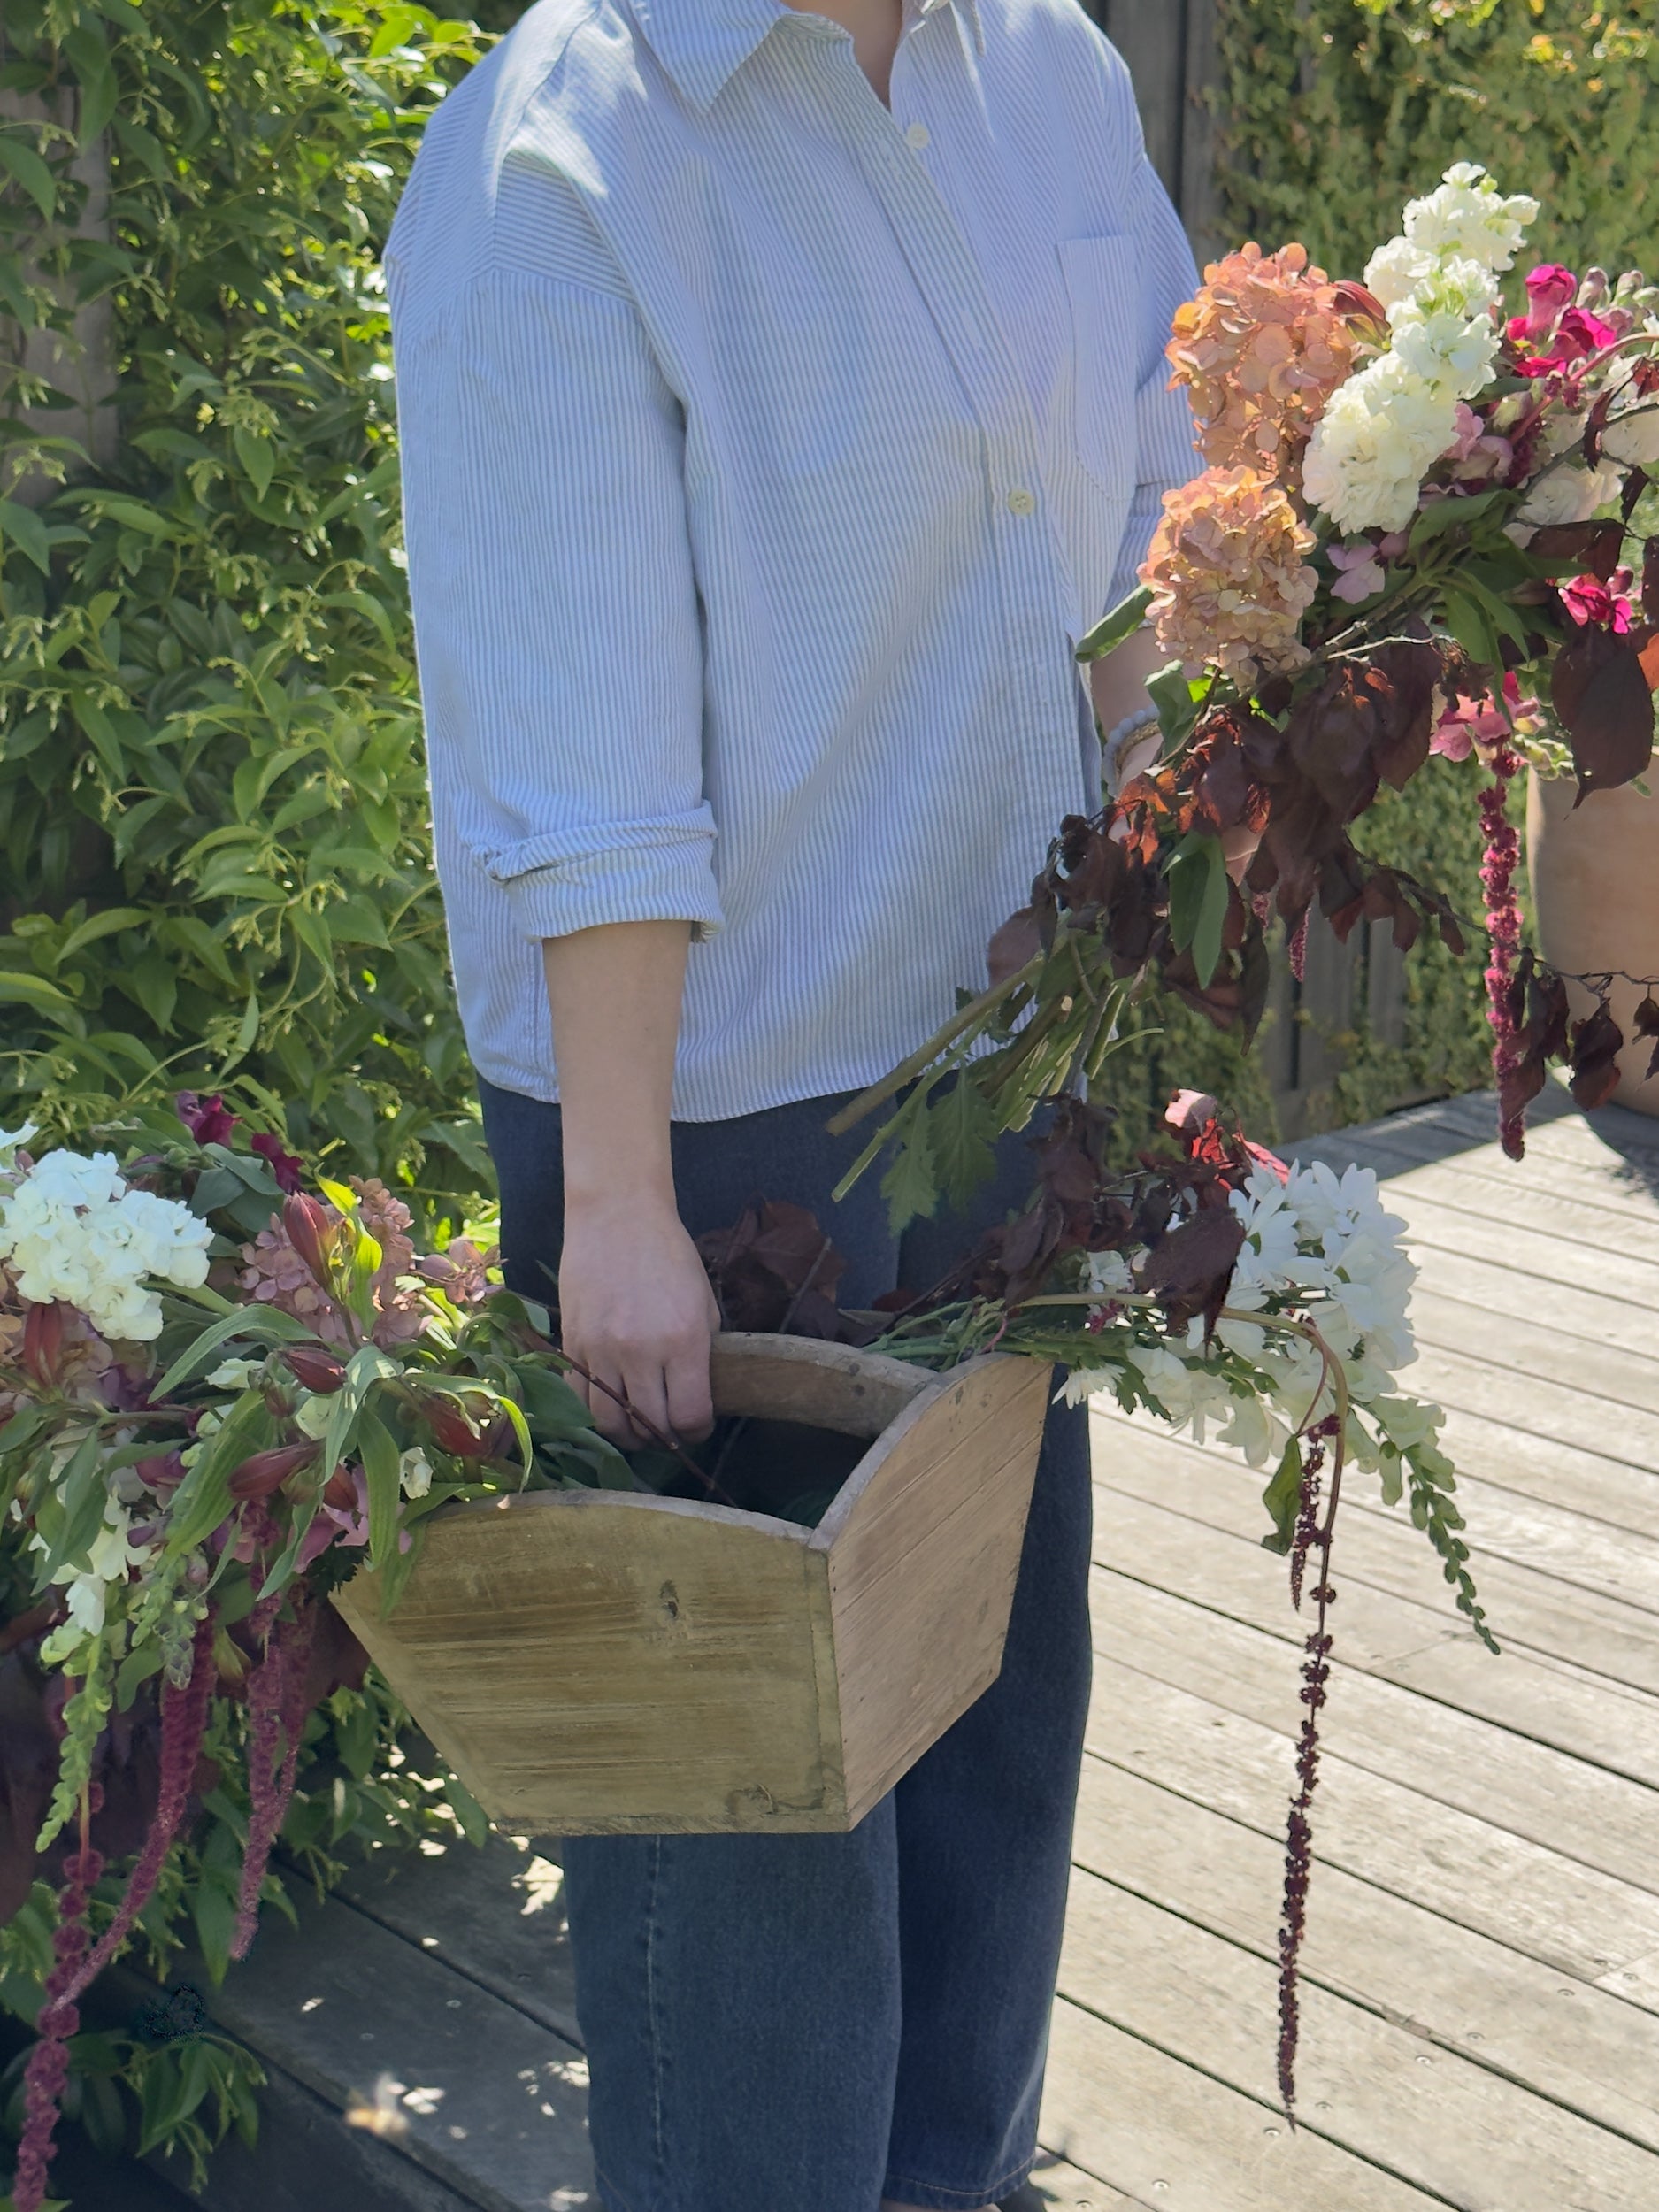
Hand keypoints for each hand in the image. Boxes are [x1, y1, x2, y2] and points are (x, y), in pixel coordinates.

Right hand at [558, 1195, 719, 1447]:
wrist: (617, 1216)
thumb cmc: (669, 1255)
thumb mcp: (703, 1302)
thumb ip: (703, 1352)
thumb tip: (702, 1395)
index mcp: (683, 1340)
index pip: (690, 1415)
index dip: (698, 1431)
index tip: (698, 1427)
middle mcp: (640, 1351)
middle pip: (650, 1426)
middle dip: (665, 1438)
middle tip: (669, 1431)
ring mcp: (601, 1350)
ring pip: (610, 1422)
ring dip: (628, 1434)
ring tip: (638, 1426)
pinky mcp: (572, 1344)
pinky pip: (580, 1398)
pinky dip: (595, 1411)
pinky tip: (609, 1403)